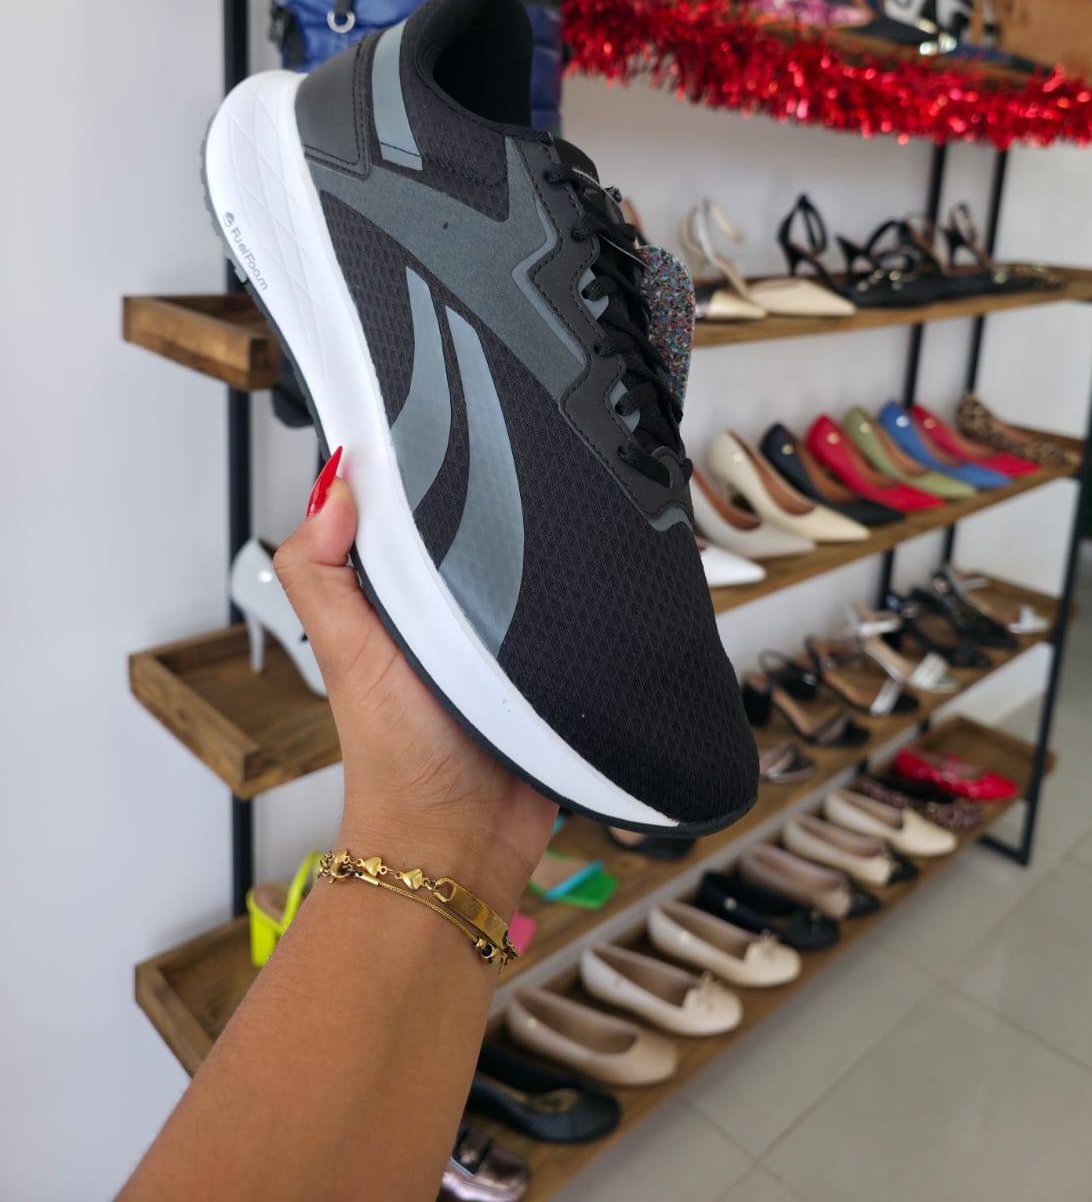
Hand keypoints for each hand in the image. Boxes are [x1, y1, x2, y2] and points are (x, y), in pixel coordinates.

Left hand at [273, 451, 556, 915]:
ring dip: (549, 543)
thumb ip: (323, 576)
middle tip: (527, 449)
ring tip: (573, 499)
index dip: (413, 464)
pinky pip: (574, 611)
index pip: (402, 508)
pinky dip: (585, 593)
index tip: (439, 414)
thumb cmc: (400, 758)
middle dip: (496, 494)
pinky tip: (603, 565)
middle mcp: (448, 605)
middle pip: (473, 526)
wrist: (466, 843)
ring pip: (530, 562)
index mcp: (393, 593)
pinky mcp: (553, 660)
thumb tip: (332, 487)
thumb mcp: (349, 655)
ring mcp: (503, 632)